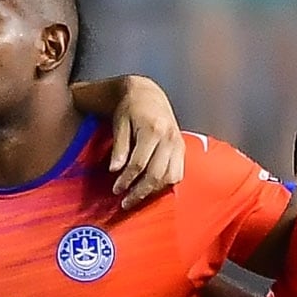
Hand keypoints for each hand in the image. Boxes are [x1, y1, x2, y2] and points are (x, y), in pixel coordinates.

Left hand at [103, 78, 186, 209]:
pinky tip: (152, 188)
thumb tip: (114, 170)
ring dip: (153, 191)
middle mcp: (170, 137)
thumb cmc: (130, 108)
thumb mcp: (120, 124)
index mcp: (153, 129)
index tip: (116, 190)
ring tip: (137, 197)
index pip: (139, 163)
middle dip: (139, 192)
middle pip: (156, 174)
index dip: (126, 180)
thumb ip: (119, 148)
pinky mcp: (182, 147)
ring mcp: (179, 143)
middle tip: (125, 202)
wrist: (147, 94)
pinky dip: (165, 183)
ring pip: (170, 177)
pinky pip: (178, 173)